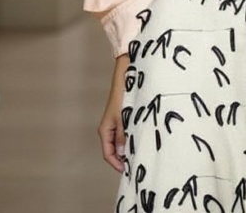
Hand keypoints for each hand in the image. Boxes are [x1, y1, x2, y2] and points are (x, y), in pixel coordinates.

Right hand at [99, 55, 129, 172]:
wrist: (125, 77)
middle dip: (123, 158)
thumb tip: (123, 153)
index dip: (117, 164)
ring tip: (140, 155)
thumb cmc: (123, 96)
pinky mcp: (122, 119)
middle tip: (136, 164)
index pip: (108, 154)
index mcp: (105, 130)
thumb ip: (123, 135)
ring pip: (120, 143)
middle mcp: (109, 129)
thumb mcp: (123, 118)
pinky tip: (141, 141)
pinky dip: (131, 140)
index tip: (128, 170)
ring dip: (128, 149)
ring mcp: (115, 124)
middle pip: (114, 150)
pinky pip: (125, 134)